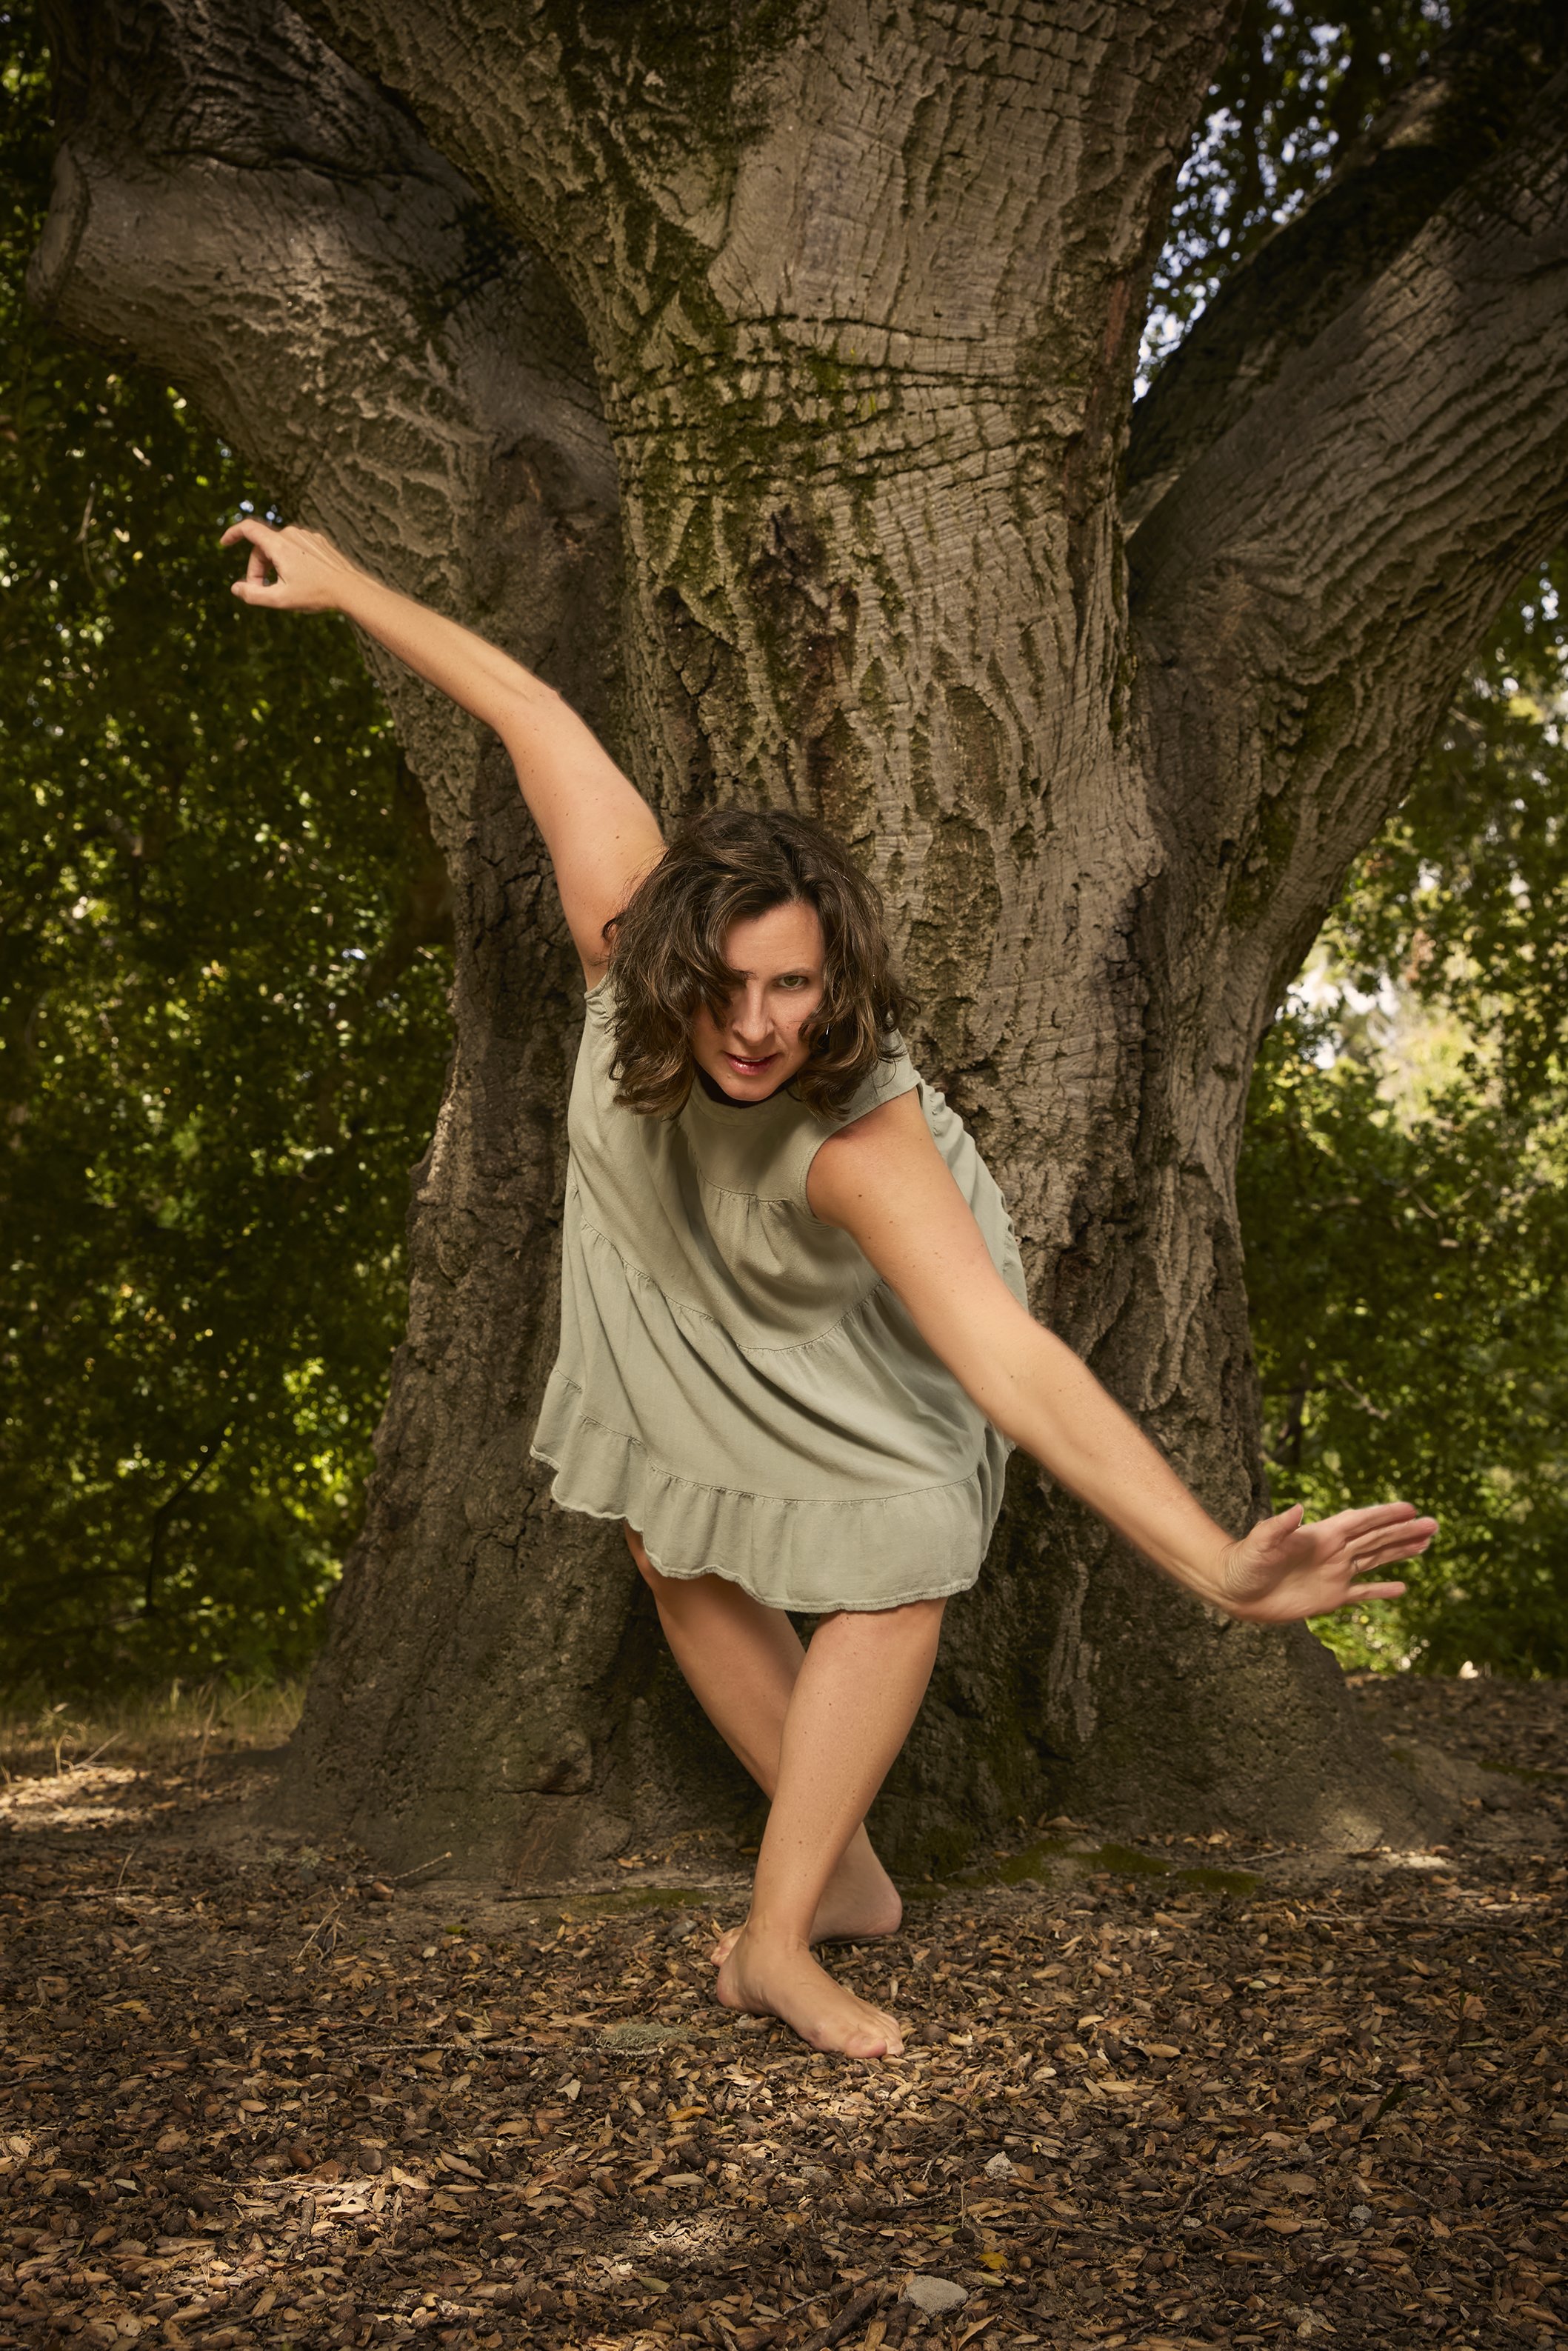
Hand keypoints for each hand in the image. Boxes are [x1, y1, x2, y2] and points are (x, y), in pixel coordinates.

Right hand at [221, 517, 362, 612]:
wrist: (350, 589)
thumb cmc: (316, 594)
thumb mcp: (280, 600)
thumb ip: (254, 594)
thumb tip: (235, 589)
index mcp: (279, 545)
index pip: (248, 528)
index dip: (232, 534)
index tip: (224, 543)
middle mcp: (291, 534)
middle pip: (263, 547)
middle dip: (257, 569)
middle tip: (261, 591)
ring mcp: (306, 536)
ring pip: (279, 548)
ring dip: (273, 566)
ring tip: (282, 588)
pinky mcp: (317, 542)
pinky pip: (295, 548)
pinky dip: (288, 561)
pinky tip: (299, 580)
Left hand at [1216, 1500, 1435, 1623]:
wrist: (1234, 1590)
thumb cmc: (1244, 1561)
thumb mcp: (1260, 1542)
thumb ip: (1279, 1526)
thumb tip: (1298, 1509)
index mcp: (1321, 1535)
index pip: (1361, 1522)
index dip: (1385, 1515)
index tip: (1410, 1508)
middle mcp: (1333, 1551)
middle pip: (1376, 1538)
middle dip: (1403, 1531)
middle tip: (1433, 1524)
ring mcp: (1334, 1574)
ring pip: (1375, 1560)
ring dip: (1400, 1552)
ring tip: (1425, 1544)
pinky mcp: (1330, 1597)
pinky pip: (1362, 1593)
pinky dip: (1381, 1591)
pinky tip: (1402, 1588)